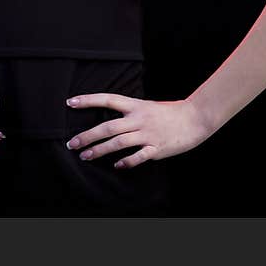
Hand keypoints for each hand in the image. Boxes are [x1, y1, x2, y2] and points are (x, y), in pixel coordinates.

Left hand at [64, 94, 211, 168]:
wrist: (195, 118)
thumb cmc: (169, 112)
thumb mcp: (147, 106)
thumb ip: (129, 112)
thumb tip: (109, 120)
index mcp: (136, 105)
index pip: (108, 99)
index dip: (88, 100)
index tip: (70, 102)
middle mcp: (139, 118)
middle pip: (108, 126)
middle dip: (88, 135)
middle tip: (72, 143)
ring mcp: (148, 134)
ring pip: (119, 143)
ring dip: (100, 150)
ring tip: (86, 156)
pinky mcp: (157, 148)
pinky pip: (138, 156)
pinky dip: (126, 162)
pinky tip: (117, 166)